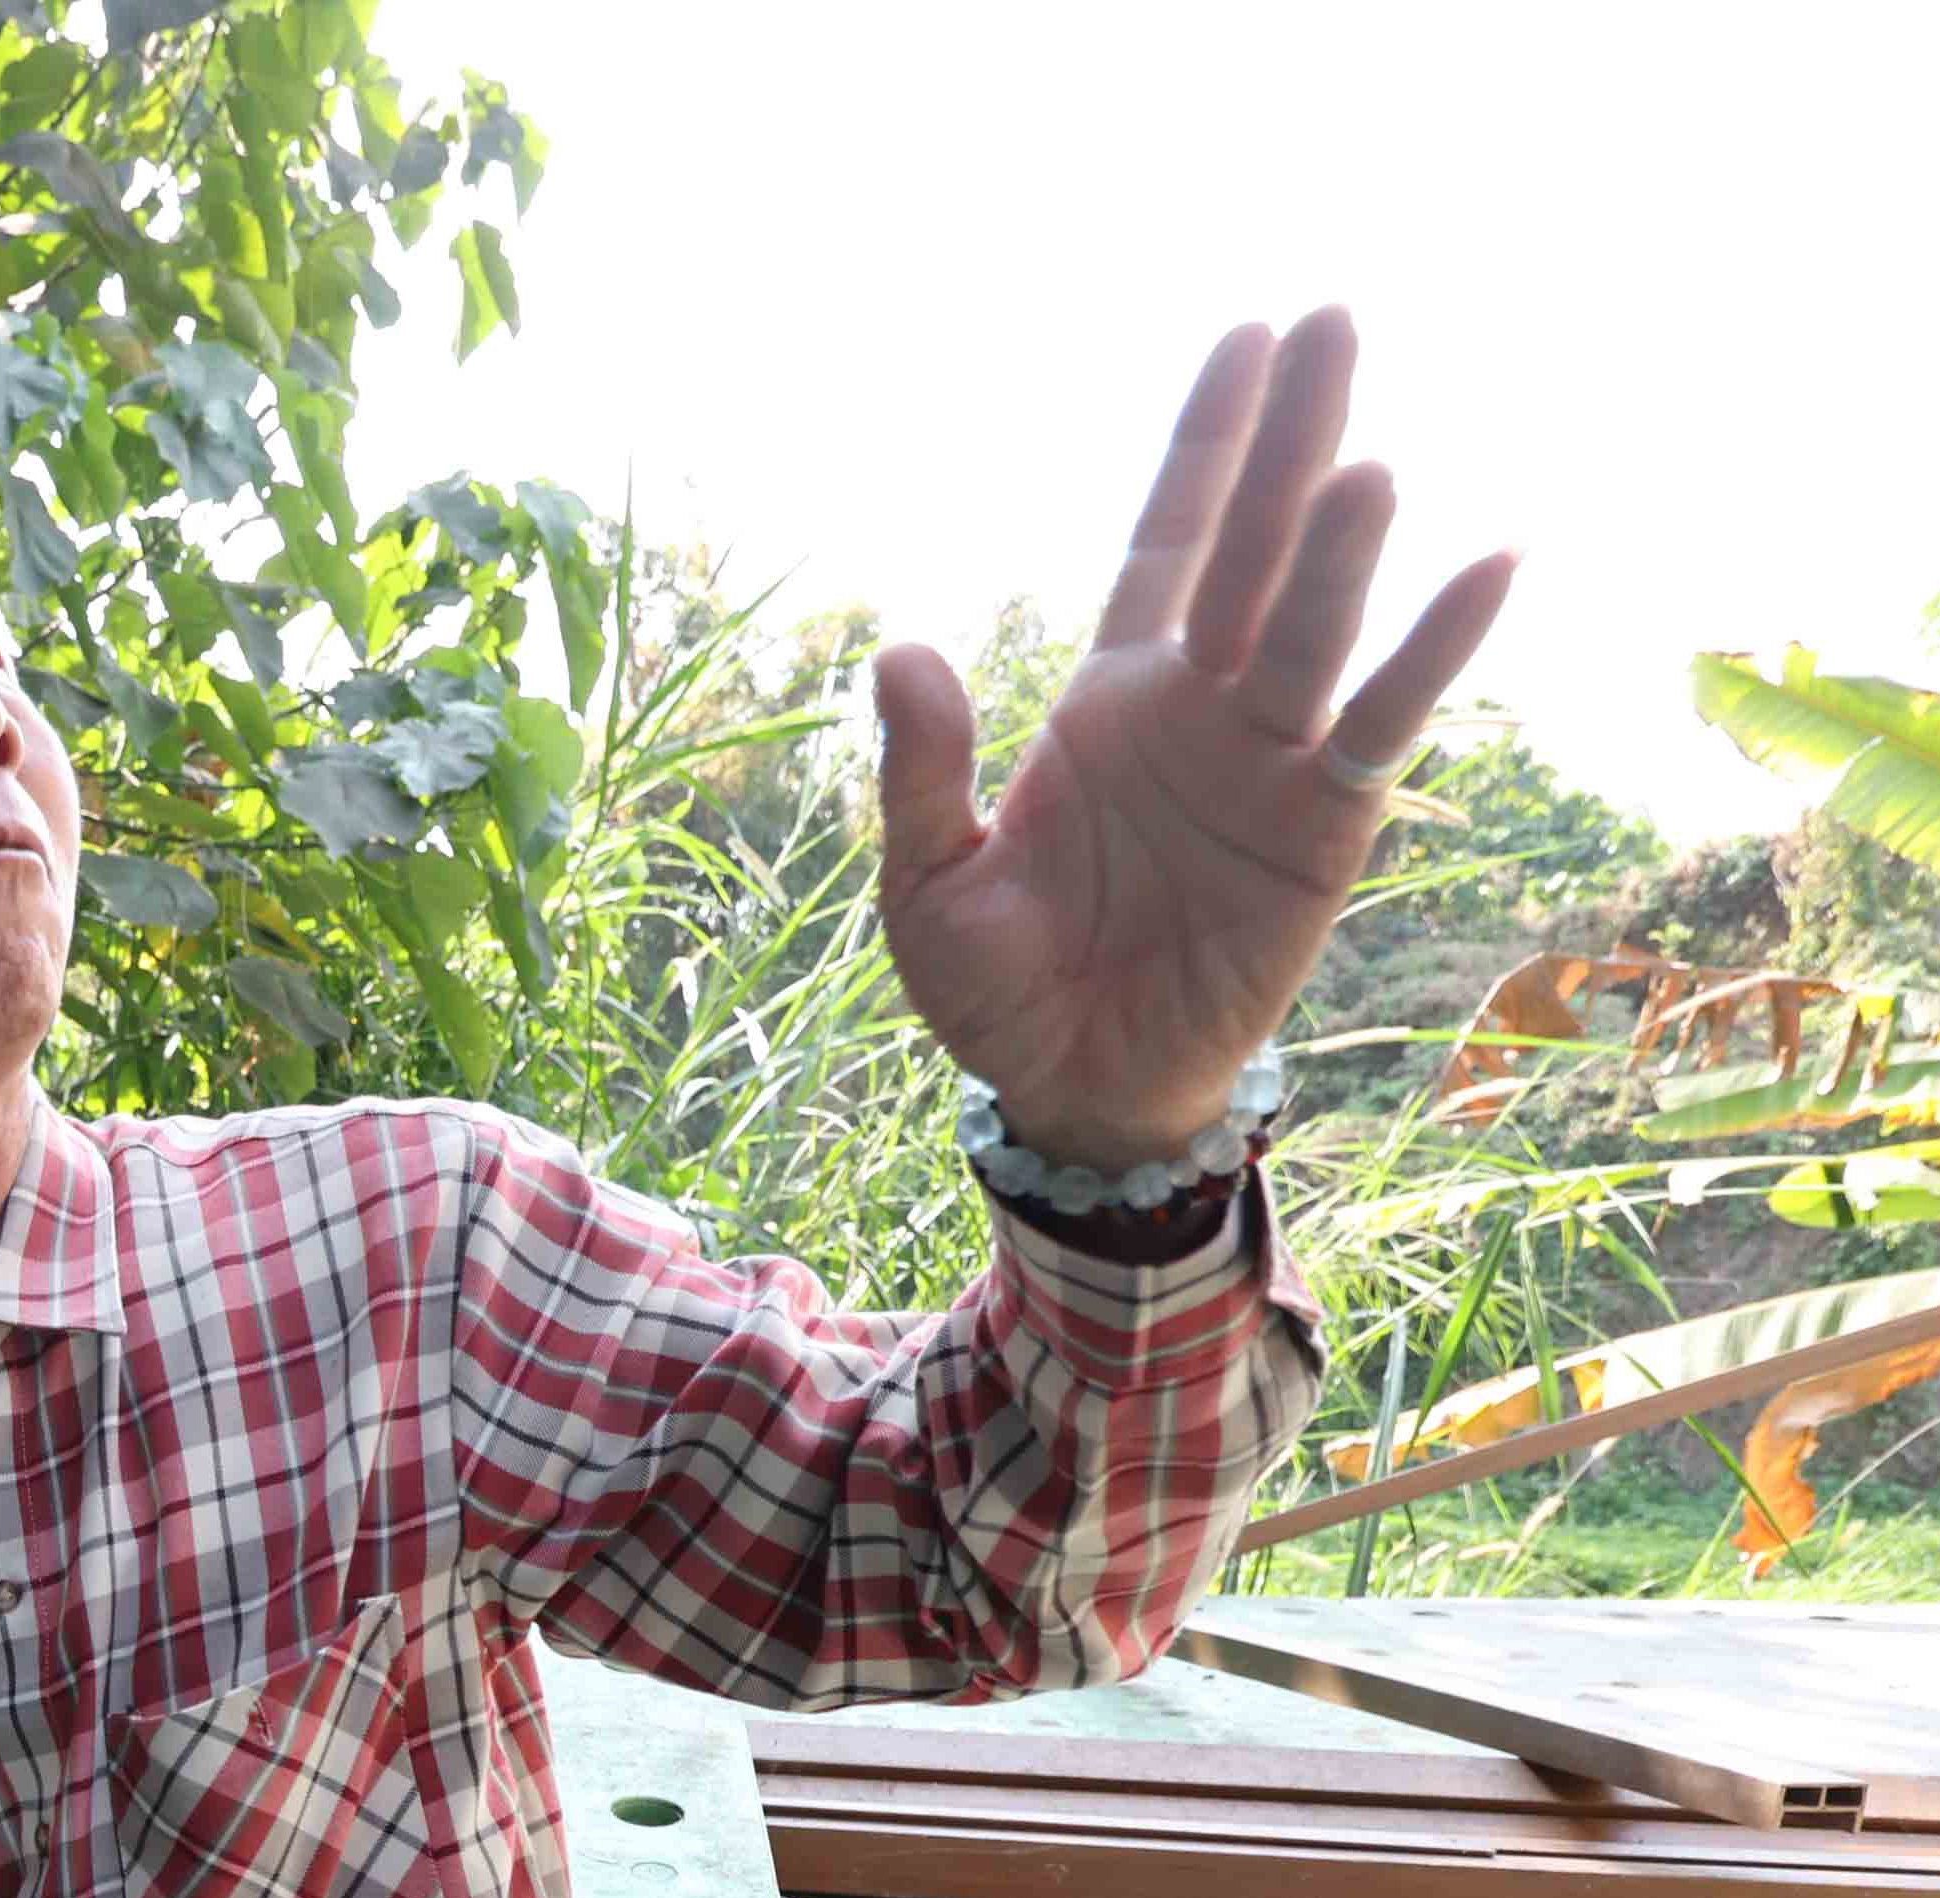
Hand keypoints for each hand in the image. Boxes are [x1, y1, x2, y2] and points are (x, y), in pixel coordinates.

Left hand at [874, 310, 1514, 1171]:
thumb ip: (923, 773)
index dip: (1206, 444)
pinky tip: (1487, 566)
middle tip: (1337, 320)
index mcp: (1112, 697)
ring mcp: (1270, 759)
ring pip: (1312, 626)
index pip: (1170, 538)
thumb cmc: (997, 986)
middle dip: (1290, 439)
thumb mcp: (929, 884)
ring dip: (1338, 549)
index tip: (1247, 337)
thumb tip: (902, 653)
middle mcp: (1204, 704)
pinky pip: (1383, 722)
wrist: (1072, 1087)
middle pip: (1254, 547)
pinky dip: (1435, 651)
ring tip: (1364, 465)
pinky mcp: (1323, 826)